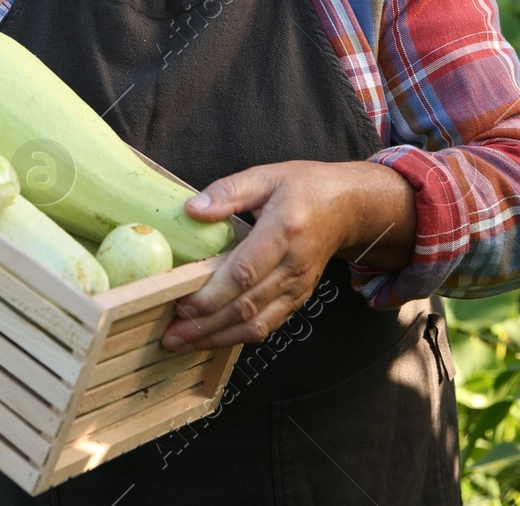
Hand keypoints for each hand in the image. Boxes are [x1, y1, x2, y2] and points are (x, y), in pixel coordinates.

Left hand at [160, 160, 414, 352]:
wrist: (348, 207)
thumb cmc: (304, 188)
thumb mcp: (266, 176)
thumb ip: (228, 191)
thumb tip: (192, 209)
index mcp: (284, 231)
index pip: (244, 272)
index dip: (211, 294)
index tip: (181, 303)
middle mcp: (293, 265)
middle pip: (246, 306)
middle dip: (206, 324)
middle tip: (170, 334)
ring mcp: (298, 287)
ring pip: (256, 324)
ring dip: (217, 338)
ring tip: (182, 342)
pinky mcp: (298, 299)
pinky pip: (267, 325)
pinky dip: (237, 338)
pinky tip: (210, 339)